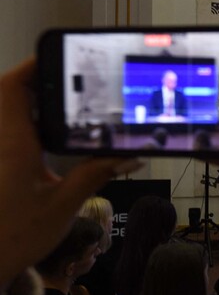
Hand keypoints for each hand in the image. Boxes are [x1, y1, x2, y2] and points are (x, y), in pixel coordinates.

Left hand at [0, 60, 142, 289]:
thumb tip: (129, 157)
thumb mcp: (64, 205)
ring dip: (34, 104)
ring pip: (10, 115)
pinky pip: (12, 135)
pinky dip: (31, 127)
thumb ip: (95, 174)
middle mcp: (0, 144)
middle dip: (39, 82)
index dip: (32, 66)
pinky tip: (53, 139)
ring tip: (68, 105)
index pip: (13, 89)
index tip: (57, 57)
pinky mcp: (0, 168)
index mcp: (13, 144)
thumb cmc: (17, 236)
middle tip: (72, 80)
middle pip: (11, 96)